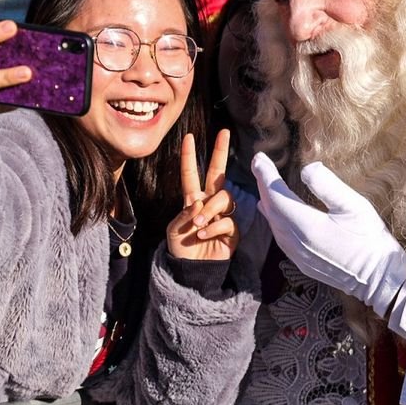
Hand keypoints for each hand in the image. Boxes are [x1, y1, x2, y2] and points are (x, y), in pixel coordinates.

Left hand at [167, 130, 237, 260]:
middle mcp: (208, 203)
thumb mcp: (174, 231)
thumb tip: (198, 203)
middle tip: (223, 133)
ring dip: (209, 209)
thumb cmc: (181, 249)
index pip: (190, 173)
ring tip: (197, 225)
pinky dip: (213, 227)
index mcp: (191, 200)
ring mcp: (221, 215)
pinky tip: (203, 235)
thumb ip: (183, 215)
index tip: (188, 137)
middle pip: (217, 173)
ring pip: (222, 197)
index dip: (189, 156)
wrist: (191, 271)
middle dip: (220, 152)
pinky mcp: (231, 231)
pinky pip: (227, 220)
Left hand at [251, 153, 405, 315]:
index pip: (276, 196)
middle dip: (263, 186)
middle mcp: (295, 243)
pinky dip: (275, 220)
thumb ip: (327, 186)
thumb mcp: (354, 206)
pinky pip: (281, 238)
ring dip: (268, 203)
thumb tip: (306, 169)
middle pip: (271, 210)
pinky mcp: (303, 264)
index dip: (265, 176)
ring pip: (274, 225)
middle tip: (259, 165)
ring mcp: (298, 256)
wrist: (380, 280)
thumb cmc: (371, 240)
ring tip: (264, 186)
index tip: (259, 158)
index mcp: (306, 226)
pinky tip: (275, 216)